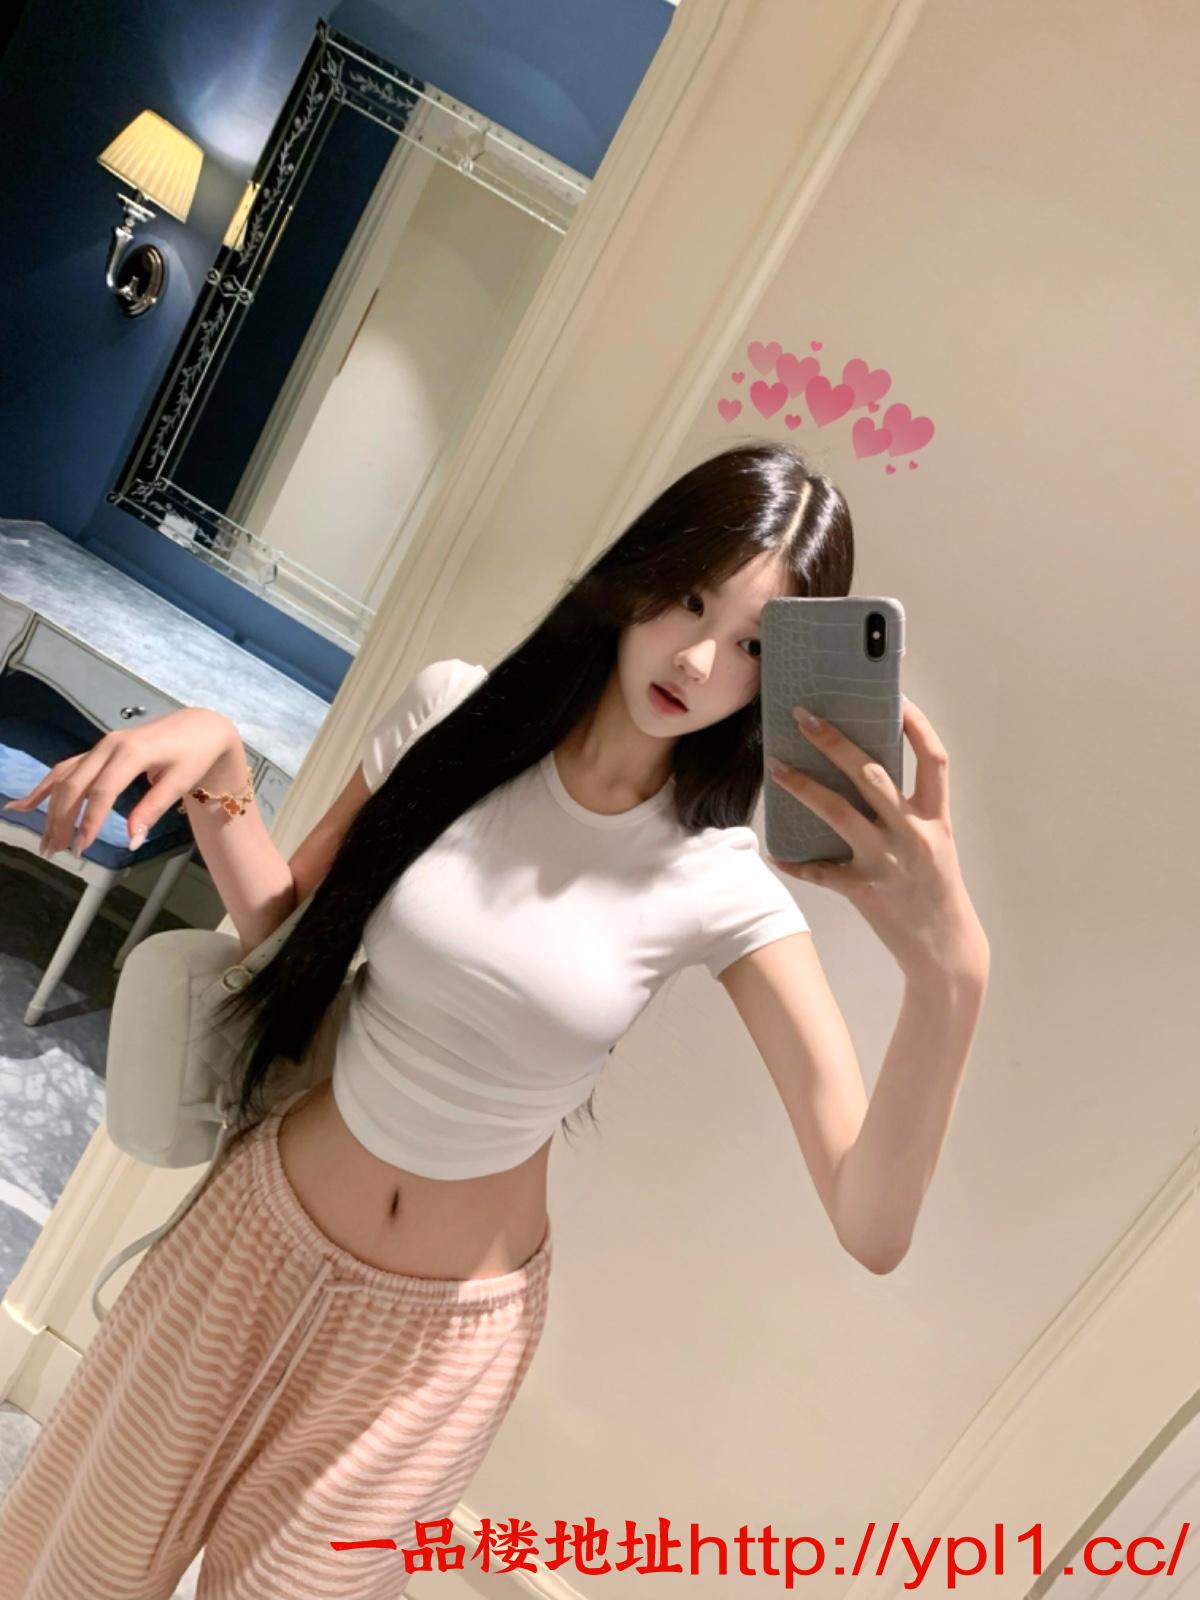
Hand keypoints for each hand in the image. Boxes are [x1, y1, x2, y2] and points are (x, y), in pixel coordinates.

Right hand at [1, 707, 236, 858]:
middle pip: (75, 784)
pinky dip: (45, 786)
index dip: (89, 820)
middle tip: (56, 850)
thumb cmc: (194, 754)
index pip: (102, 791)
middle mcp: (108, 746)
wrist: (199, 726)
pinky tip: (25, 804)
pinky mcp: (99, 750)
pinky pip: (66, 768)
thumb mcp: (180, 782)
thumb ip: (152, 809)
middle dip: (62, 819)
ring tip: (46, 840)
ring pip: (65, 777)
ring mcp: (100, 746)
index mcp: (131, 752)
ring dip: (50, 808)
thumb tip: (131, 841)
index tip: (82, 847)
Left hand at [765, 698, 989, 982]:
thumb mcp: (934, 843)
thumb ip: (908, 810)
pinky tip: (775, 850)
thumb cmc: (935, 888)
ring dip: (804, 787)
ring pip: (839, 813)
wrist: (945, 948)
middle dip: (836, 743)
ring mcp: (888, 861)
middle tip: (805, 717)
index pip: (933, 759)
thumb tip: (862, 770)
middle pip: (873, 775)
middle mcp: (913, 834)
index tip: (894, 697)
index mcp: (935, 817)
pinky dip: (796, 860)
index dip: (916, 725)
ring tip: (777, 767)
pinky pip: (821, 870)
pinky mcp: (865, 890)